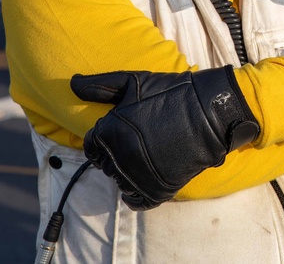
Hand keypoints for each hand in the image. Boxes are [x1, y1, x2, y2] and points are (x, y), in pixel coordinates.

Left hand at [70, 67, 259, 210]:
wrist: (212, 111)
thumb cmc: (172, 93)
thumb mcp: (134, 82)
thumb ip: (99, 86)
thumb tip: (71, 83)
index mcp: (109, 132)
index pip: (91, 147)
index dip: (106, 139)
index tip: (125, 132)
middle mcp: (120, 156)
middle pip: (105, 165)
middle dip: (117, 154)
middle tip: (142, 141)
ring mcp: (138, 175)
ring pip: (119, 182)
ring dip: (129, 172)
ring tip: (151, 154)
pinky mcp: (157, 189)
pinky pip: (134, 201)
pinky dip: (137, 194)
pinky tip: (149, 176)